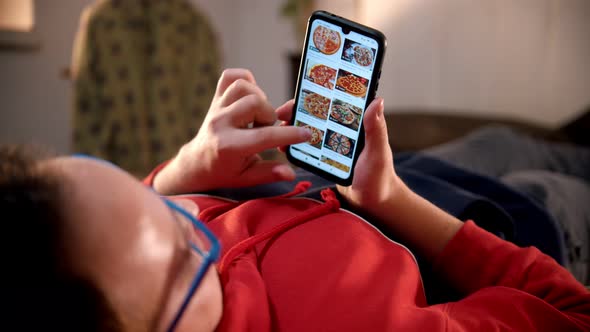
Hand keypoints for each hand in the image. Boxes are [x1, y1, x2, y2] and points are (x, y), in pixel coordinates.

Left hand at [153, 69, 310, 193]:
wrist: (197, 162)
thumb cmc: (225, 171)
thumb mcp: (247, 178)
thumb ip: (270, 173)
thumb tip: (291, 173)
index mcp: (229, 146)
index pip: (264, 136)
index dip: (289, 134)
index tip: (306, 134)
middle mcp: (220, 123)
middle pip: (255, 103)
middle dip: (268, 115)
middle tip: (266, 128)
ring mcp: (216, 108)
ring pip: (243, 86)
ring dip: (258, 99)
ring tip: (257, 115)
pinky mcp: (215, 99)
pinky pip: (230, 77)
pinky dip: (245, 81)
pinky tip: (250, 97)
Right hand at [277, 97, 404, 215]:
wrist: (373, 202)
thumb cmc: (380, 178)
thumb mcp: (377, 153)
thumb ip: (377, 129)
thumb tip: (377, 101)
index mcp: (358, 122)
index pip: (335, 100)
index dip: (316, 94)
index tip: (300, 95)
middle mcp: (344, 128)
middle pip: (317, 111)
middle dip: (298, 110)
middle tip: (281, 115)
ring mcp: (333, 141)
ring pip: (310, 127)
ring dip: (293, 126)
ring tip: (279, 131)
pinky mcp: (325, 155)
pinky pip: (308, 145)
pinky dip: (295, 143)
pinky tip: (285, 146)